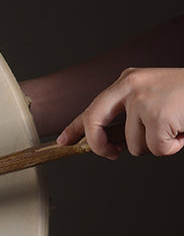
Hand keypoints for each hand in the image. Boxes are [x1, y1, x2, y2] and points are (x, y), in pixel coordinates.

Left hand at [56, 67, 183, 158]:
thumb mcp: (154, 97)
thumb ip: (130, 113)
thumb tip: (111, 143)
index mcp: (128, 80)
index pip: (93, 107)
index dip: (75, 127)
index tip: (63, 141)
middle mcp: (130, 86)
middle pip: (95, 124)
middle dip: (100, 146)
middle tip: (112, 155)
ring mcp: (143, 101)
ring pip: (135, 145)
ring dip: (158, 144)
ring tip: (177, 126)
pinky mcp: (159, 116)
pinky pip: (157, 149)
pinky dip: (173, 147)